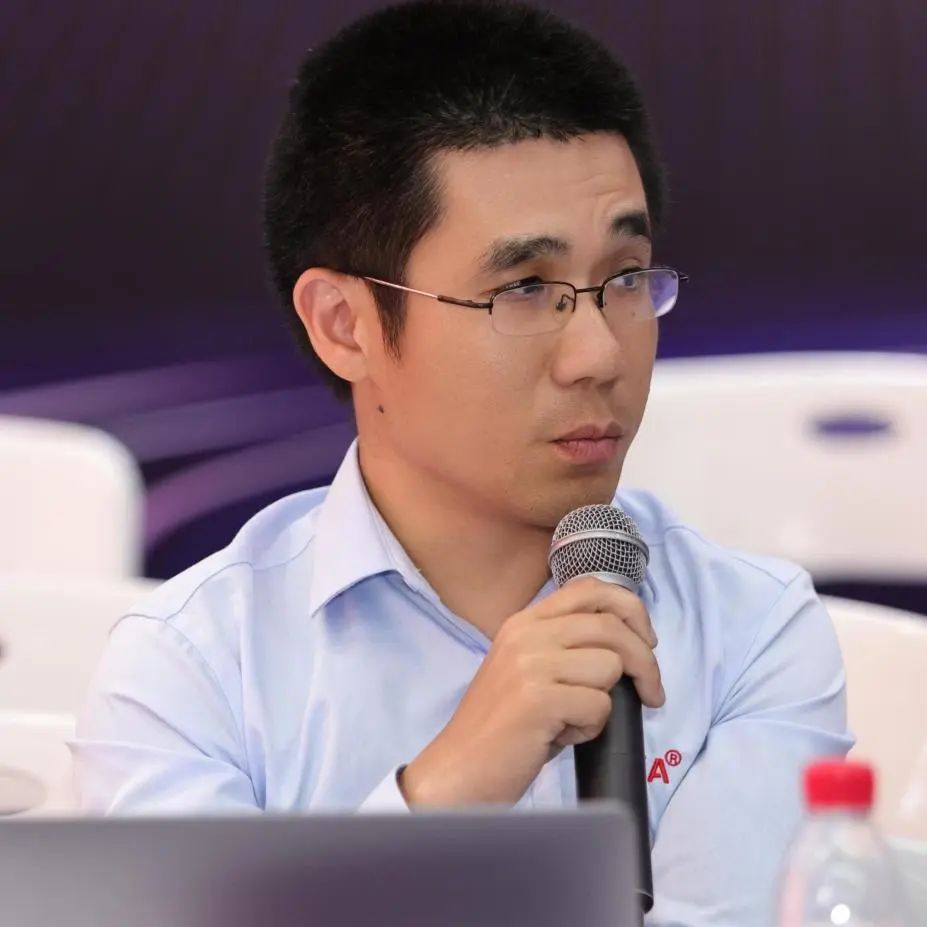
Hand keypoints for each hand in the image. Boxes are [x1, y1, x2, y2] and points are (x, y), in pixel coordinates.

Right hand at [398, 576, 663, 806]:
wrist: (459, 771)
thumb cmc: (504, 729)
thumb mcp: (530, 671)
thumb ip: (567, 647)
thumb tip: (629, 643)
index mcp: (524, 621)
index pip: (591, 589)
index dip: (630, 610)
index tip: (646, 642)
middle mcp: (525, 633)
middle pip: (611, 626)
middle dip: (645, 662)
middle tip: (652, 693)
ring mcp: (529, 664)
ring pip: (610, 666)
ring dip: (605, 702)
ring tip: (573, 720)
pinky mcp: (537, 699)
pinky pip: (598, 706)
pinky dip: (590, 729)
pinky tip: (560, 736)